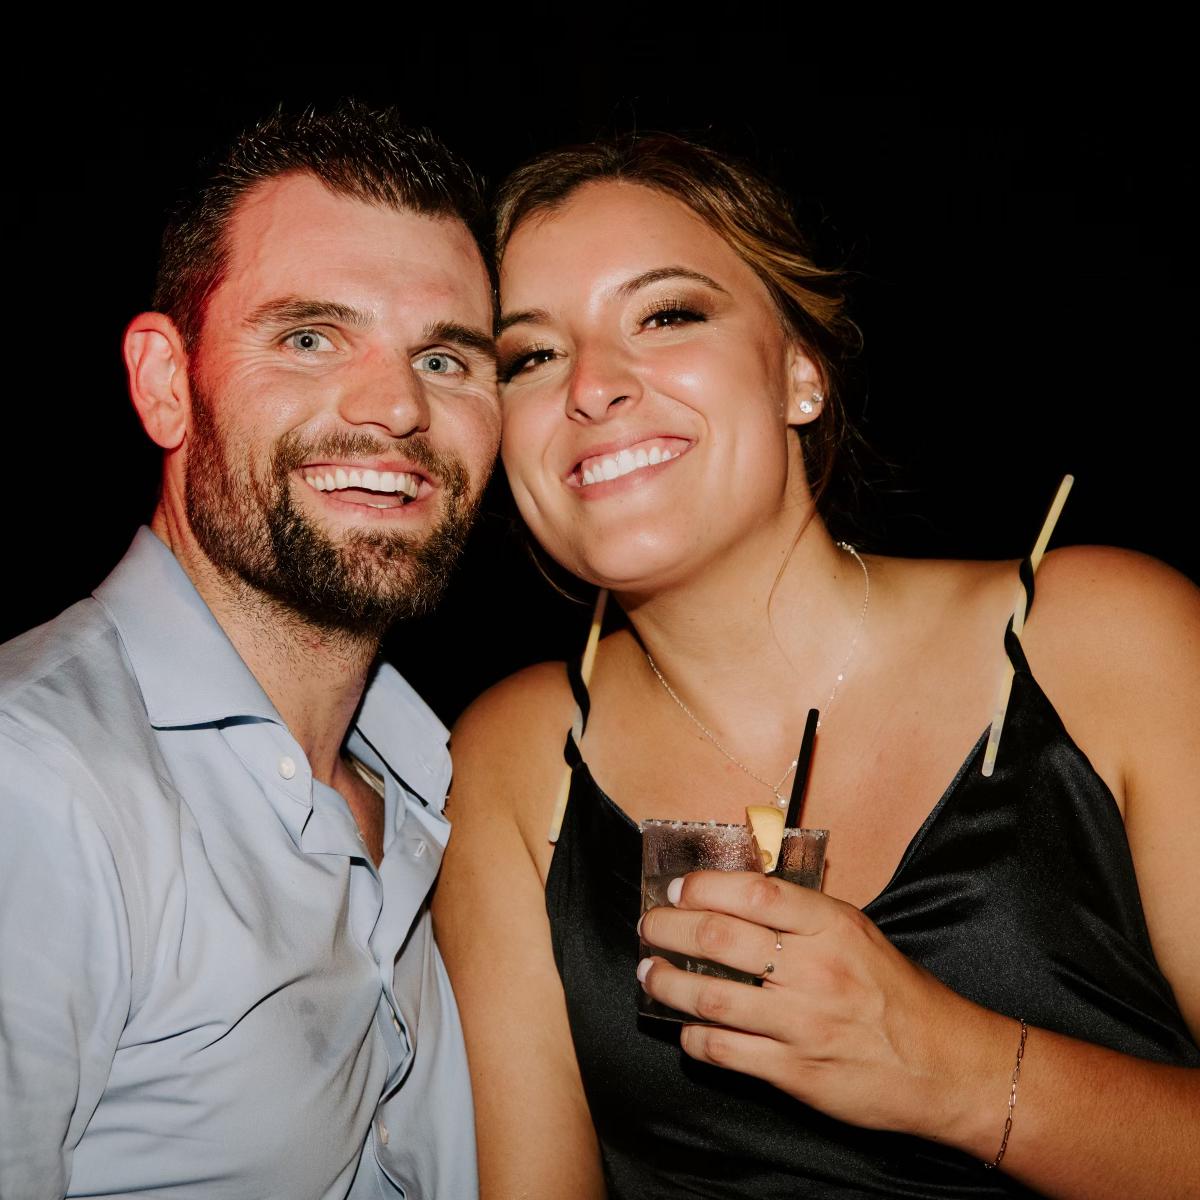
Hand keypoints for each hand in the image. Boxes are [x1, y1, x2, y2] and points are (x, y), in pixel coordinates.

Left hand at [637, 870, 1012, 1142]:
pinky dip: (694, 1037)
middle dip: (669, 930)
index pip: (752, 893)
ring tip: (650, 974)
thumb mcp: (856, 933)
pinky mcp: (795, 1072)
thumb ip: (801, 915)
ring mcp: (802, 1023)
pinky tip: (685, 1028)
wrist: (945, 1065)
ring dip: (668, 983)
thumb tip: (735, 896)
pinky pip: (725, 1051)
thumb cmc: (895, 992)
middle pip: (719, 938)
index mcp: (830, 926)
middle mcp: (814, 970)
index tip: (678, 890)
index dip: (704, 887)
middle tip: (649, 927)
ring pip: (711, 998)